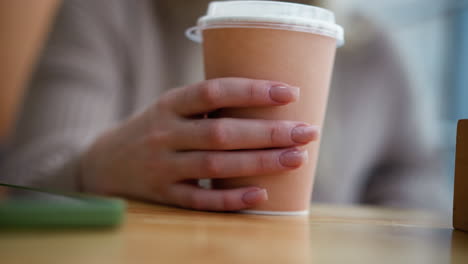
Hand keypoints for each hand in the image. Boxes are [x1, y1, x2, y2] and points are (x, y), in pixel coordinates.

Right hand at [80, 78, 317, 210]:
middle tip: (306, 132)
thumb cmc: (153, 129)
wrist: (105, 163)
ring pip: (215, 166)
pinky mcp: (164, 196)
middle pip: (221, 133)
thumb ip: (207, 106)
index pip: (213, 92)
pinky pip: (201, 200)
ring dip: (259, 163)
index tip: (289, 92)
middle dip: (268, 132)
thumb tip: (266, 104)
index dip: (251, 91)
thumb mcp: (170, 108)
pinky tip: (262, 194)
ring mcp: (162, 167)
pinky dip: (231, 199)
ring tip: (297, 158)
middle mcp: (165, 134)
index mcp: (169, 104)